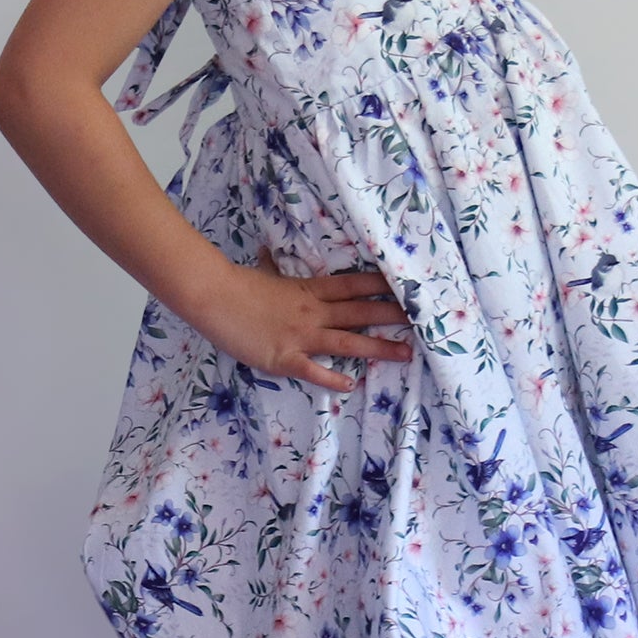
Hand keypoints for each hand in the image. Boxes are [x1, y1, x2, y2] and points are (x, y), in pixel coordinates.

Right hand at [194, 244, 415, 392]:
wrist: (212, 296)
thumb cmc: (237, 285)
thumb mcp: (262, 274)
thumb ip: (271, 267)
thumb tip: (267, 251)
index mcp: (309, 290)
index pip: (354, 285)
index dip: (382, 285)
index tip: (408, 285)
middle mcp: (312, 312)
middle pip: (360, 312)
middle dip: (393, 315)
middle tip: (424, 318)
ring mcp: (300, 336)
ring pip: (347, 342)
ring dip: (378, 349)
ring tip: (406, 354)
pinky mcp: (283, 358)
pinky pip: (312, 370)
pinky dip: (331, 379)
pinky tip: (350, 386)